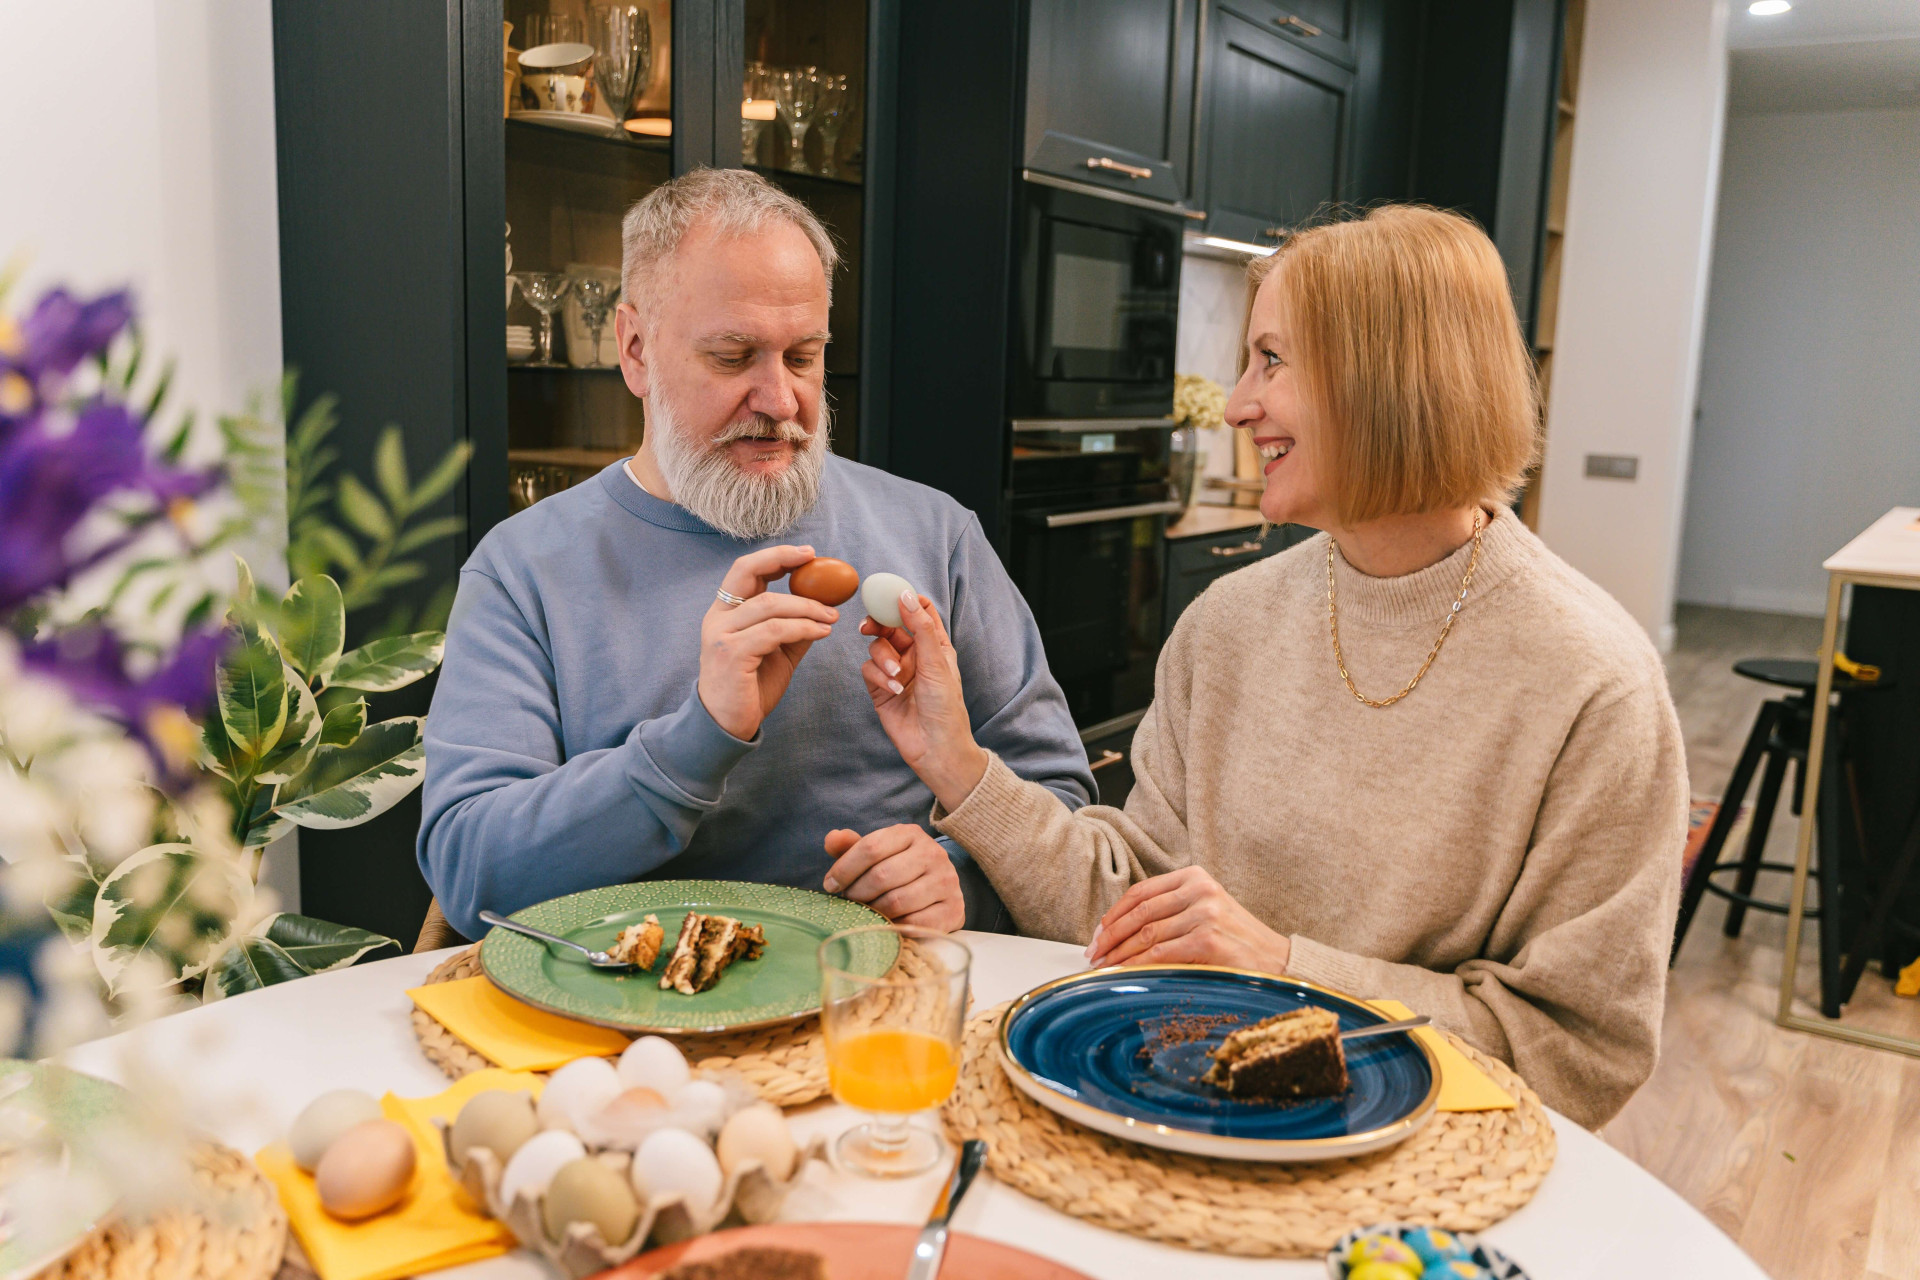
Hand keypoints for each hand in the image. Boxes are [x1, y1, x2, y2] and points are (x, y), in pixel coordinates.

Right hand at [697, 545, 839, 739]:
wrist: (728, 725)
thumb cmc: (750, 688)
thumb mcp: (778, 653)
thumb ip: (794, 629)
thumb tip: (824, 609)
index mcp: (725, 613)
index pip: (745, 571)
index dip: (775, 556)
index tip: (807, 554)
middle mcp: (718, 618)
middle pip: (748, 572)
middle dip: (782, 559)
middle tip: (815, 560)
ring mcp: (721, 635)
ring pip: (769, 604)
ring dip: (807, 606)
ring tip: (832, 615)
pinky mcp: (731, 654)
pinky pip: (774, 631)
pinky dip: (803, 627)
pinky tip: (822, 631)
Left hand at [822, 825, 964, 930]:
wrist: (940, 888)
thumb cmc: (899, 869)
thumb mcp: (877, 853)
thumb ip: (851, 847)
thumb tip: (831, 839)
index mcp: (910, 834)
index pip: (870, 847)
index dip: (844, 869)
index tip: (830, 885)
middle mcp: (932, 853)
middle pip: (881, 875)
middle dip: (857, 893)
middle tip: (848, 902)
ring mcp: (946, 881)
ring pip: (897, 901)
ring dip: (873, 911)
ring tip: (865, 913)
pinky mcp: (953, 909)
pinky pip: (914, 923)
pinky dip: (894, 927)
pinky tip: (886, 924)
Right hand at [858, 590, 985, 811]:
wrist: (934, 747)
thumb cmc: (945, 707)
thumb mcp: (937, 663)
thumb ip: (921, 628)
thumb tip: (907, 596)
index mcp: (935, 645)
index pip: (919, 612)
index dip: (905, 600)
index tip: (890, 594)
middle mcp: (914, 655)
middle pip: (891, 627)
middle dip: (879, 625)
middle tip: (869, 626)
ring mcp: (896, 671)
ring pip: (877, 648)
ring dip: (883, 658)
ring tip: (896, 675)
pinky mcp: (880, 688)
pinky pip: (869, 670)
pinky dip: (878, 676)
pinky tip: (893, 689)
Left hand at [1086, 866, 1290, 973]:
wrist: (1277, 961)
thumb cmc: (1237, 940)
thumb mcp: (1207, 910)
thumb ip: (1172, 910)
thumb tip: (1122, 929)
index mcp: (1196, 877)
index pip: (1142, 891)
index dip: (1115, 913)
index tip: (1098, 932)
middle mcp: (1199, 890)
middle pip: (1140, 912)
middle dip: (1110, 935)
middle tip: (1093, 953)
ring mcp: (1204, 913)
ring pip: (1146, 934)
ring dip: (1118, 953)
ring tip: (1103, 967)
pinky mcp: (1207, 940)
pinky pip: (1159, 954)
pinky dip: (1136, 965)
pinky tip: (1124, 973)